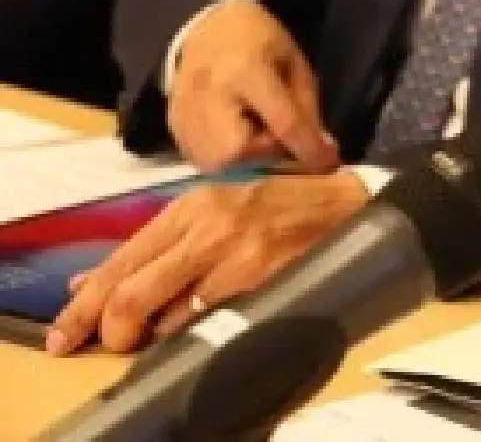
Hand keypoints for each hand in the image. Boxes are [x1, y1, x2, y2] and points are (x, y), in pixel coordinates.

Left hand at [45, 172, 367, 354]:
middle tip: (113, 343)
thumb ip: (158, 248)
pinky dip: (198, 330)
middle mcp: (207, 225)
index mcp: (191, 208)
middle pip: (130, 290)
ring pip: (167, 313)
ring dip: (159, 332)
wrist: (346, 204)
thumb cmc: (279, 209)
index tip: (66, 331)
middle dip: (112, 328)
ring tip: (167, 331)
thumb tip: (90, 283)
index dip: (85, 304)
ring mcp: (235, 251)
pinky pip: (210, 319)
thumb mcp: (212, 214)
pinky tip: (207, 322)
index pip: (119, 262)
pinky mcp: (262, 274)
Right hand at [169, 0, 337, 171]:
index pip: (282, 122)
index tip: (328, 165)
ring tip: (252, 132)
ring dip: (244, 159)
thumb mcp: (294, 63)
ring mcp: (185, 112)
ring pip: (216, 164)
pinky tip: (233, 134)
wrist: (207, 26)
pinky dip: (223, 158)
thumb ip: (306, 108)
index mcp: (246, 71)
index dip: (308, 148)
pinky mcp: (173, 124)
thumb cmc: (259, 41)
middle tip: (274, 133)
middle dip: (265, 153)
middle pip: (238, 152)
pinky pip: (200, 160)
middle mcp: (210, 95)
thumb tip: (322, 153)